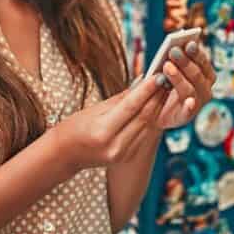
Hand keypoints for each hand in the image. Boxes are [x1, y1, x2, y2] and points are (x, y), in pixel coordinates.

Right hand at [52, 74, 168, 171]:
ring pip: (147, 126)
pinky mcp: (128, 157)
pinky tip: (156, 106)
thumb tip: (143, 82)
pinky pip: (144, 135)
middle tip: (167, 79)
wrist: (66, 154)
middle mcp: (115, 145)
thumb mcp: (94, 109)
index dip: (147, 90)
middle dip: (157, 97)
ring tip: (165, 90)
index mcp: (103, 131)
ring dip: (158, 107)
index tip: (159, 75)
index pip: (131, 107)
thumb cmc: (75, 127)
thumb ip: (121, 99)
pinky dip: (151, 119)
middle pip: (143, 117)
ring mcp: (123, 154)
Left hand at [156, 41, 215, 129]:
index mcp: (204, 74)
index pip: (203, 61)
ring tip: (167, 67)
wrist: (155, 110)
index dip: (196, 52)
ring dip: (179, 77)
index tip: (189, 42)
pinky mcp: (186, 116)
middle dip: (185, 62)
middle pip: (197, 74)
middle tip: (173, 51)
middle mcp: (204, 88)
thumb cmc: (164, 84)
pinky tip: (189, 101)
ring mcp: (197, 103)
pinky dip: (189, 106)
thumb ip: (172, 60)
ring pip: (191, 89)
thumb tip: (173, 47)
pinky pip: (188, 110)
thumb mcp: (168, 69)